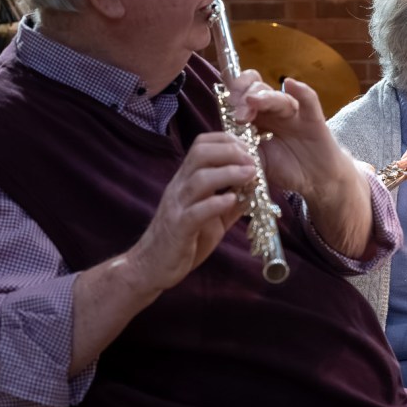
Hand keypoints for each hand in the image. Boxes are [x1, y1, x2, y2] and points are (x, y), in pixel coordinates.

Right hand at [119, 132, 255, 293]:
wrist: (152, 266)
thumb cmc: (184, 239)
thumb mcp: (212, 217)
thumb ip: (232, 203)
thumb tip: (255, 188)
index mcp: (187, 180)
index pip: (201, 145)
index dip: (227, 140)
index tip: (249, 147)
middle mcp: (180, 188)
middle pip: (200, 154)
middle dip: (230, 151)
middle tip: (253, 159)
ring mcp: (177, 207)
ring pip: (199, 180)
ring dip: (228, 173)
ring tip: (251, 174)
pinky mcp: (178, 229)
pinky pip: (195, 212)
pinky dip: (215, 204)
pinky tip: (232, 200)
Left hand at [227, 70, 373, 256]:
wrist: (314, 181)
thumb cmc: (285, 168)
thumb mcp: (256, 161)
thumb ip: (240, 150)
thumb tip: (219, 143)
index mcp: (257, 115)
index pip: (242, 91)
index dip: (233, 91)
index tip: (226, 103)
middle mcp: (273, 110)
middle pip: (257, 87)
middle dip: (244, 95)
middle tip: (238, 113)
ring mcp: (294, 113)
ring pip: (277, 95)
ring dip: (263, 96)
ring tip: (252, 103)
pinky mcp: (313, 120)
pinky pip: (309, 101)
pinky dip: (301, 91)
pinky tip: (291, 84)